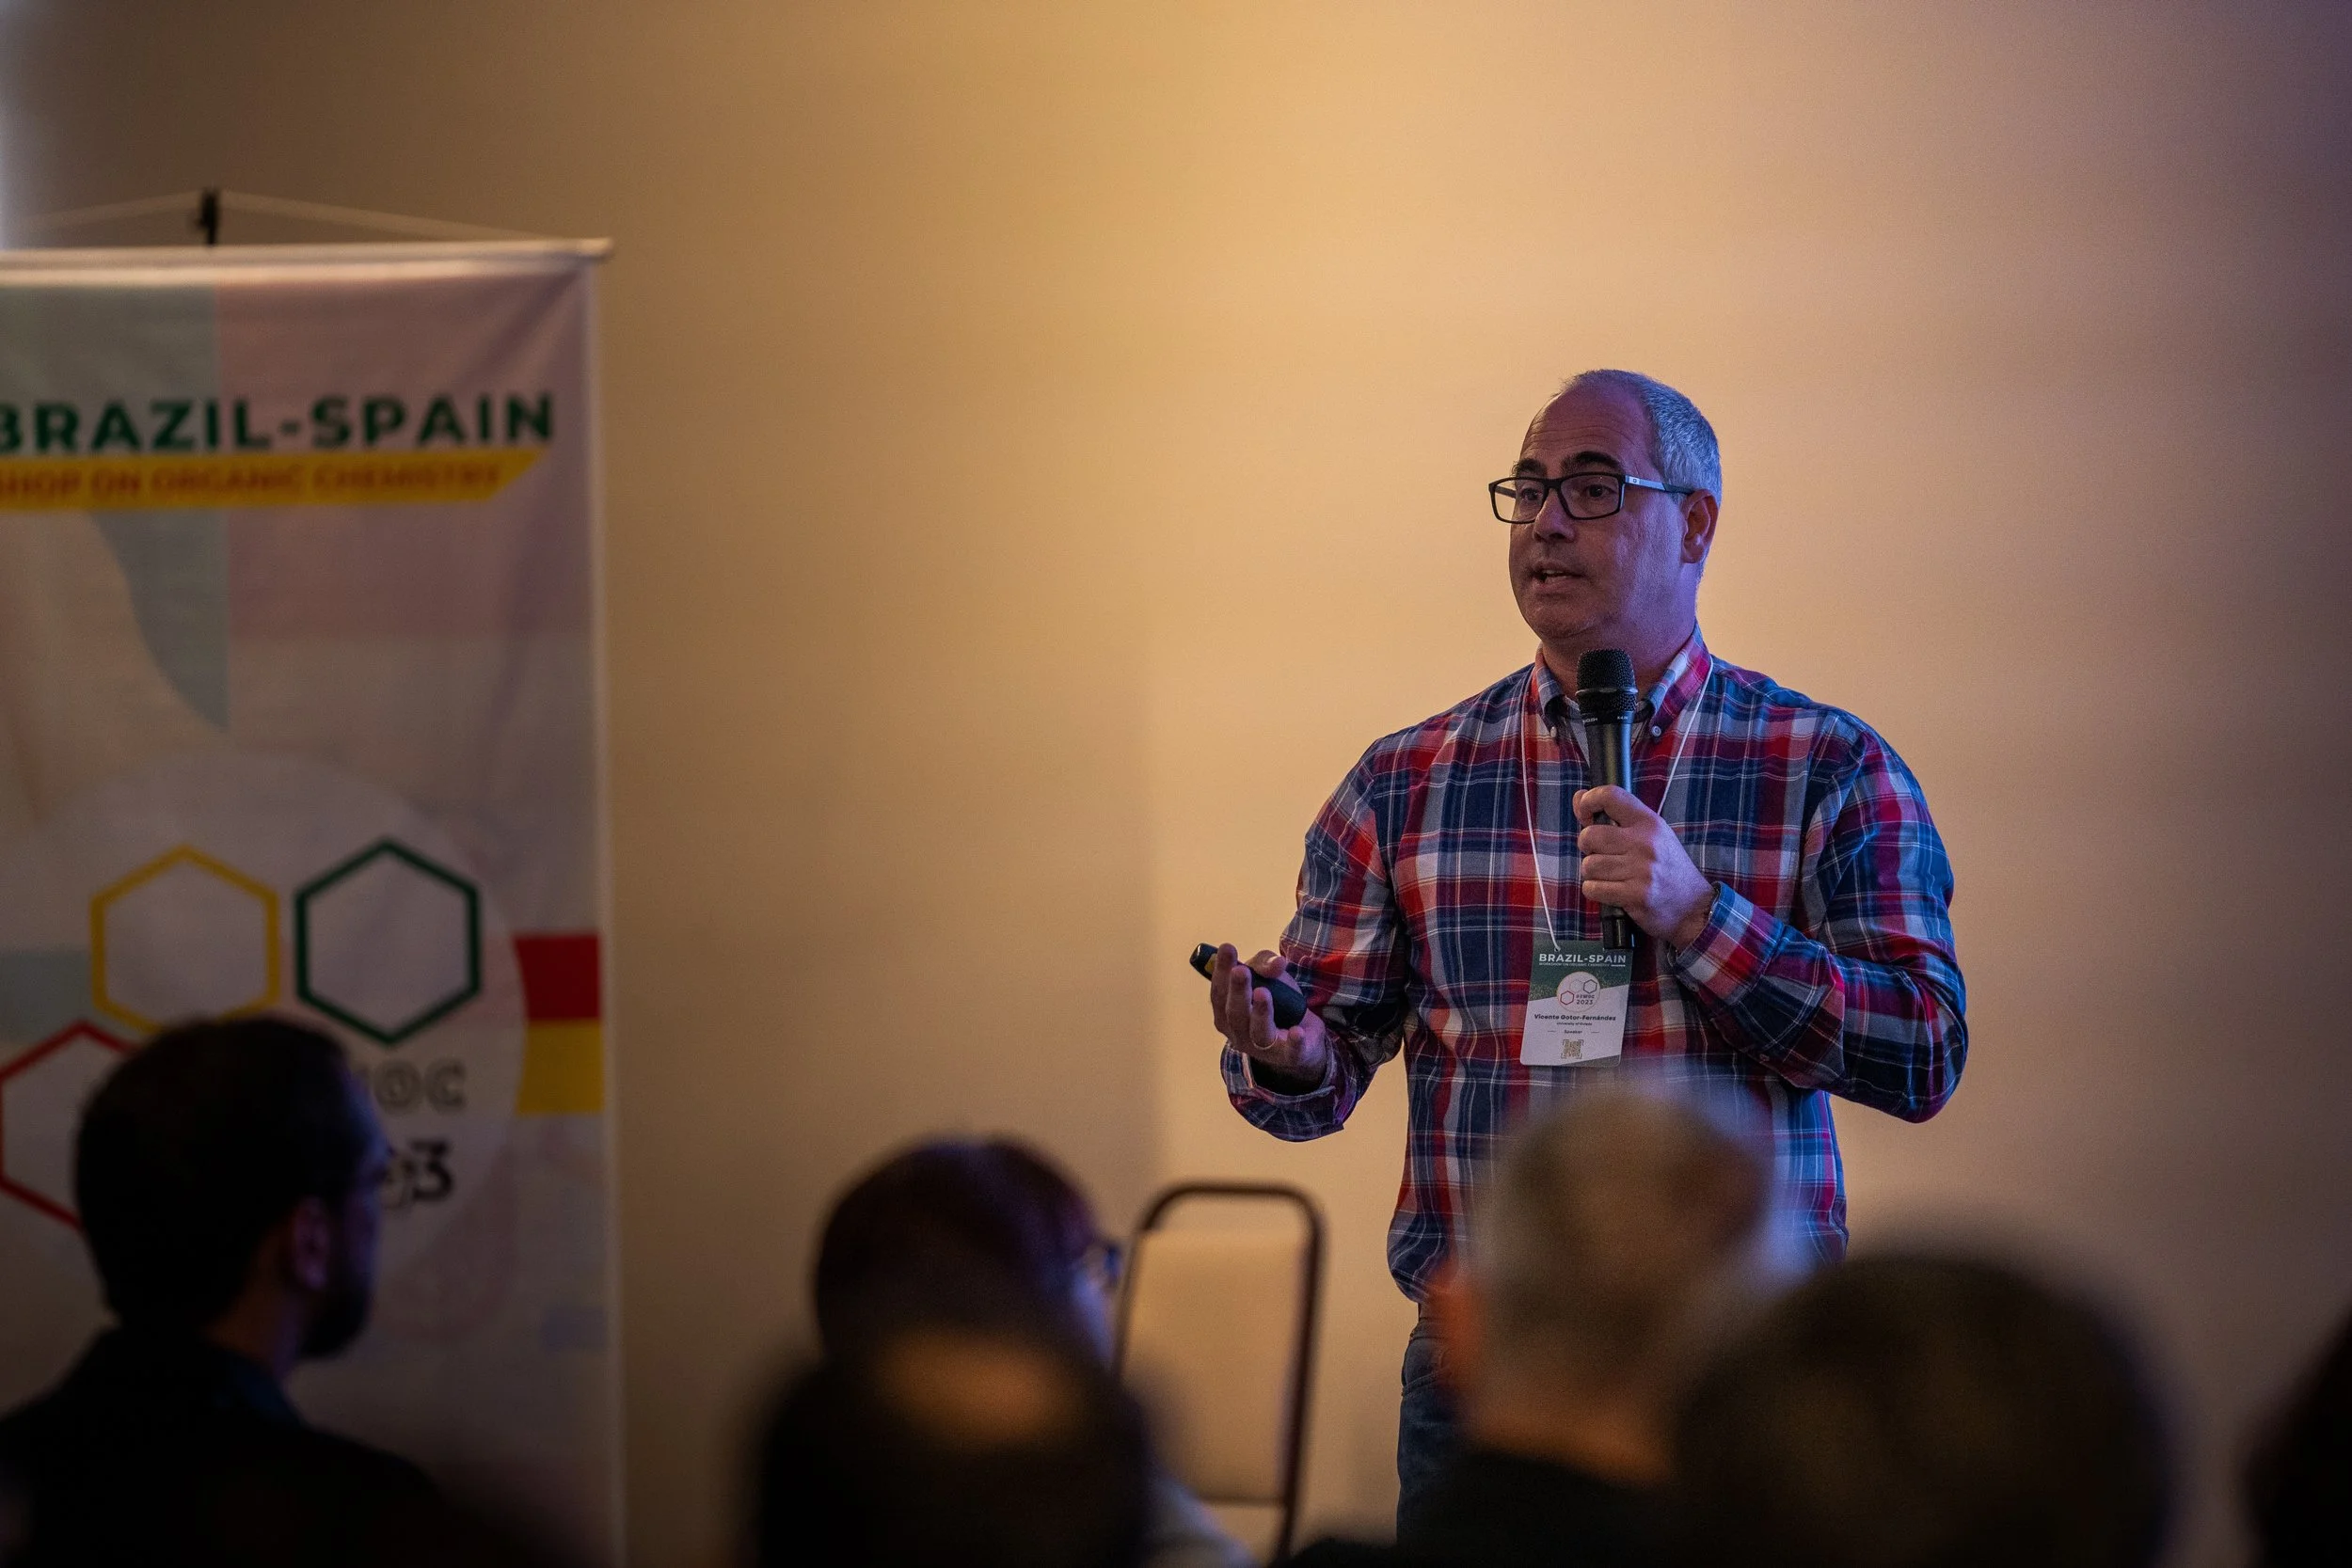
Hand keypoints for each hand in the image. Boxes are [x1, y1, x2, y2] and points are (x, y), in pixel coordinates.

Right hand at [1208, 944, 1330, 1088]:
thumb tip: (1277, 963)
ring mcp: (1262, 1048)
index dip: (1221, 971)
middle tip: (1240, 971)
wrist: (1303, 1039)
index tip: (1227, 948)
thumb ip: (1267, 964)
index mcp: (1226, 1014)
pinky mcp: (1289, 1057)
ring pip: (1258, 1032)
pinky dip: (1293, 1043)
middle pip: (1235, 1014)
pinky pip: (1290, 1052)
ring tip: (1263, 993)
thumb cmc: (1276, 1005)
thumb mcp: (1268, 978)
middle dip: (1237, 991)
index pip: (1219, 993)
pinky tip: (1296, 1032)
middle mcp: (1239, 1033)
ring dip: (1260, 1013)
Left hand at [1573, 785, 1715, 947]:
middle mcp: (1645, 843)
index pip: (1611, 795)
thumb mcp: (1652, 835)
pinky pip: (1593, 888)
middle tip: (1602, 855)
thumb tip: (1578, 797)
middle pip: (1590, 836)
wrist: (1694, 907)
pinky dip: (1595, 891)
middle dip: (1587, 848)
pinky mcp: (1635, 895)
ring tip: (1611, 876)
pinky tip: (1611, 890)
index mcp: (1649, 823)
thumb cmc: (1668, 869)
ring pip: (1589, 865)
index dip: (1589, 801)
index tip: (1585, 816)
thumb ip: (1618, 816)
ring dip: (1593, 874)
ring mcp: (1641, 870)